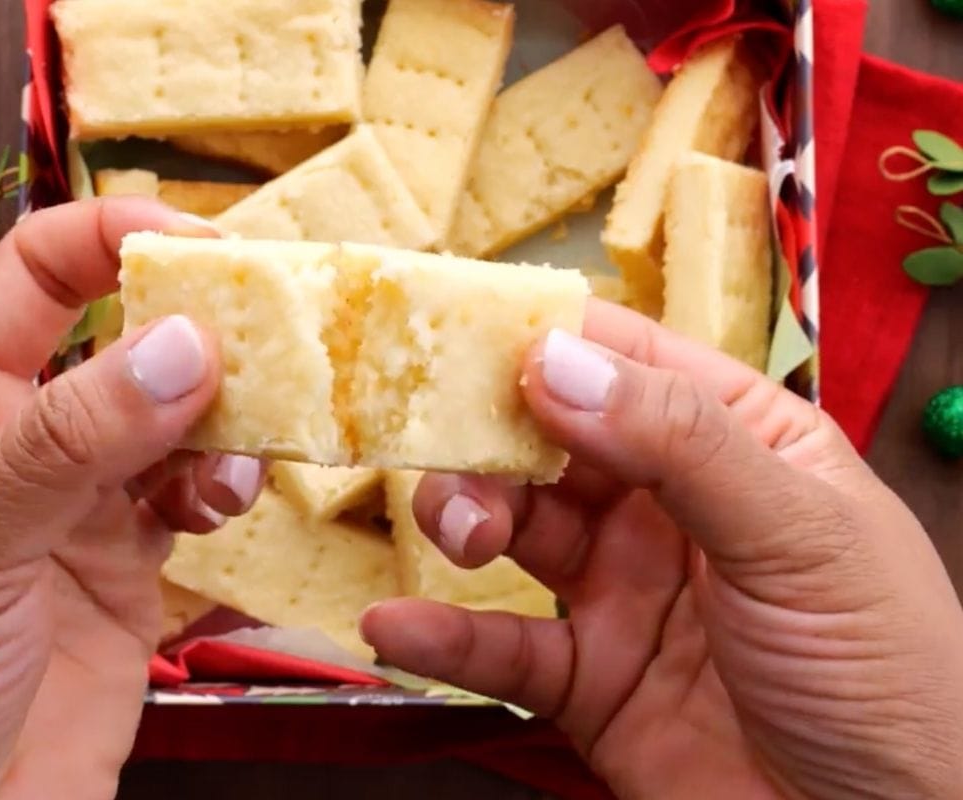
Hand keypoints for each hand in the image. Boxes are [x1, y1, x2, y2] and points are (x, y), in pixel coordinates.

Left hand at [0, 198, 265, 799]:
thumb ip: (66, 443)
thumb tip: (183, 345)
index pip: (37, 277)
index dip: (116, 241)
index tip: (206, 249)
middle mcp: (19, 437)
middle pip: (126, 338)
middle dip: (197, 331)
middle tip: (272, 340)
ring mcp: (80, 504)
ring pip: (175, 416)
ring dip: (222, 420)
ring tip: (235, 458)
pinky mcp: (131, 566)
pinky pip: (195, 493)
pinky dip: (226, 484)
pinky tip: (224, 503)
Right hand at [363, 300, 962, 799]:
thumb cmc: (889, 670)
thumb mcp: (797, 534)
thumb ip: (679, 442)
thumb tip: (557, 362)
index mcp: (739, 442)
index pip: (628, 363)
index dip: (548, 341)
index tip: (464, 334)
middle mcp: (672, 506)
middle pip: (552, 443)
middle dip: (494, 439)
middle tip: (453, 449)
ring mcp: (625, 592)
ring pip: (518, 531)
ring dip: (468, 518)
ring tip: (458, 534)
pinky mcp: (591, 680)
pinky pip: (505, 647)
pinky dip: (445, 636)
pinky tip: (398, 626)